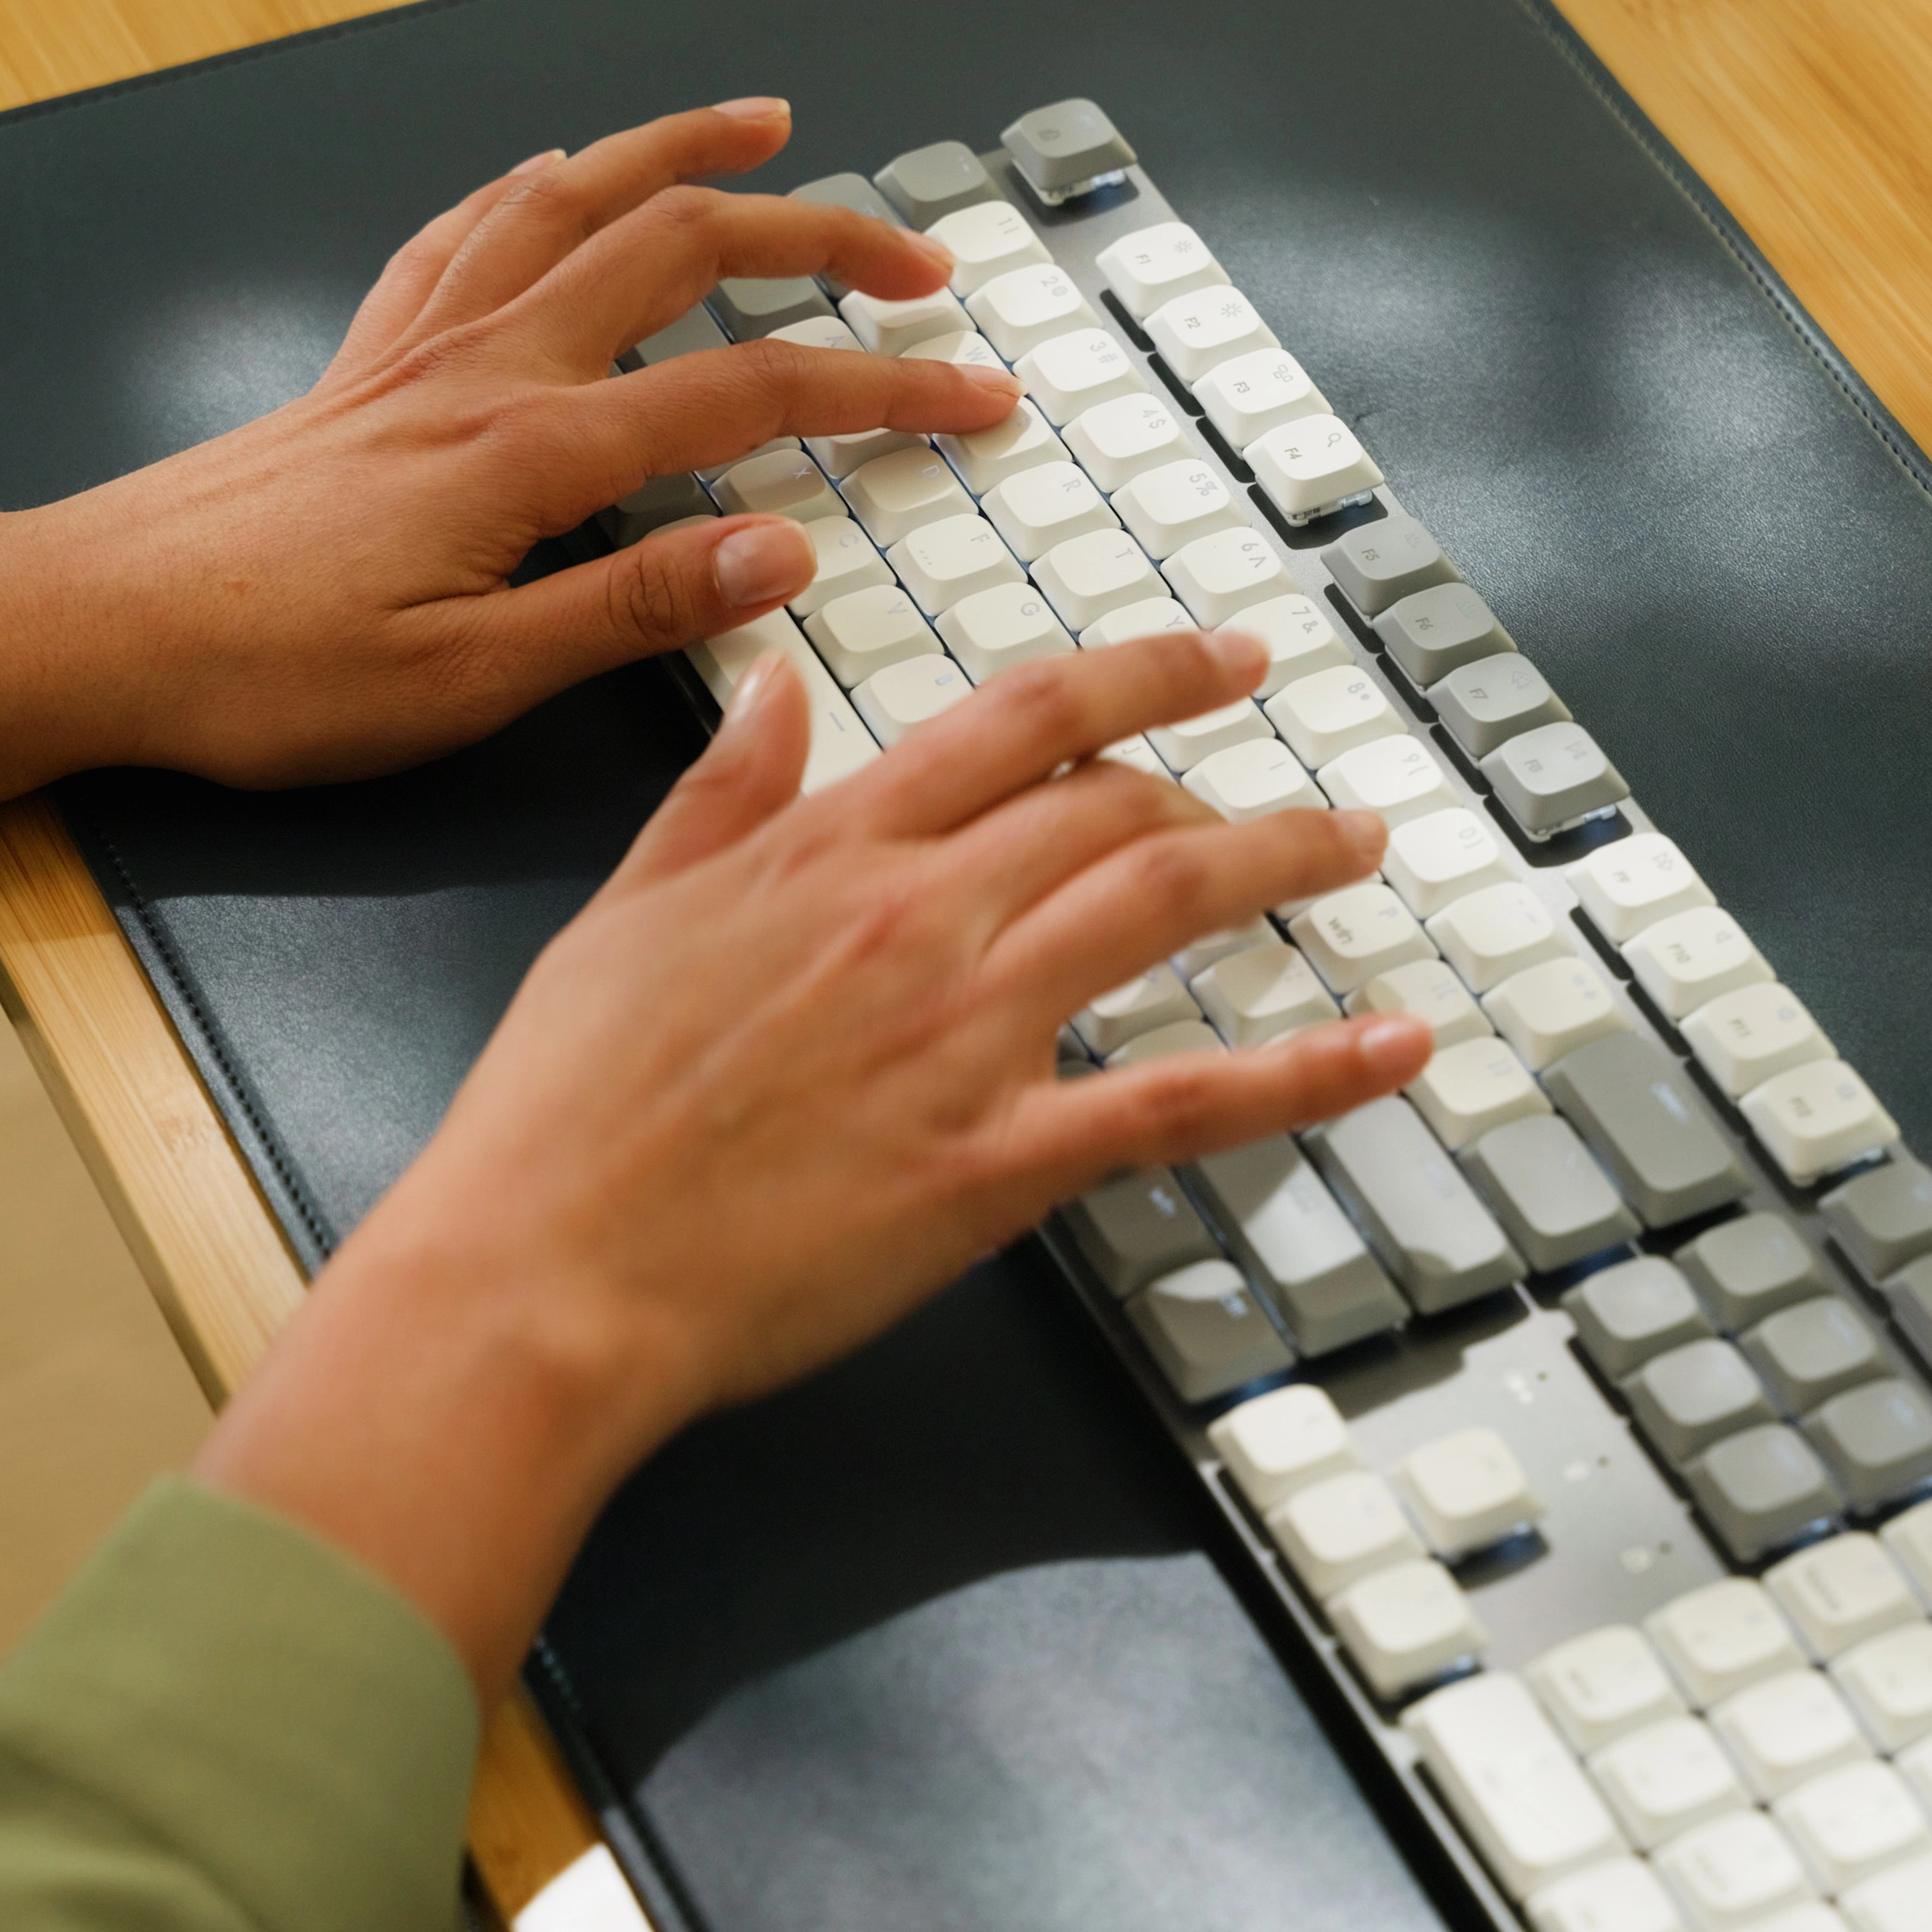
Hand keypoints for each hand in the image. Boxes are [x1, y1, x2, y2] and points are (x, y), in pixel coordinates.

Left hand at [0, 99, 1021, 808]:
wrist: (91, 629)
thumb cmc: (266, 677)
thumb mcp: (468, 683)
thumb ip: (631, 613)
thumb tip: (780, 550)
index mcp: (529, 454)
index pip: (751, 392)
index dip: (880, 386)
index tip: (976, 396)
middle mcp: (484, 368)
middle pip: (680, 251)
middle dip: (816, 237)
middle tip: (916, 261)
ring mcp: (421, 347)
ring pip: (575, 201)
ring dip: (680, 153)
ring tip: (767, 124)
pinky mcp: (368, 358)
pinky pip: (469, 228)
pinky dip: (540, 183)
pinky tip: (565, 172)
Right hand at [194, 629, 1436, 1697]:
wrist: (541, 1272)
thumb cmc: (563, 1118)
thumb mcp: (624, 914)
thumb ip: (718, 797)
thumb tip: (772, 688)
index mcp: (828, 851)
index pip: (1020, 720)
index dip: (1140, 674)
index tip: (1220, 660)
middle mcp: (916, 918)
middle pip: (1114, 804)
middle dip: (1226, 779)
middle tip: (1300, 793)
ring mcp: (966, 1036)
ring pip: (1166, 904)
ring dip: (1283, 866)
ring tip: (1355, 854)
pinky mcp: (996, 1161)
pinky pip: (1184, 1098)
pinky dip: (1305, 1070)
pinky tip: (1391, 1046)